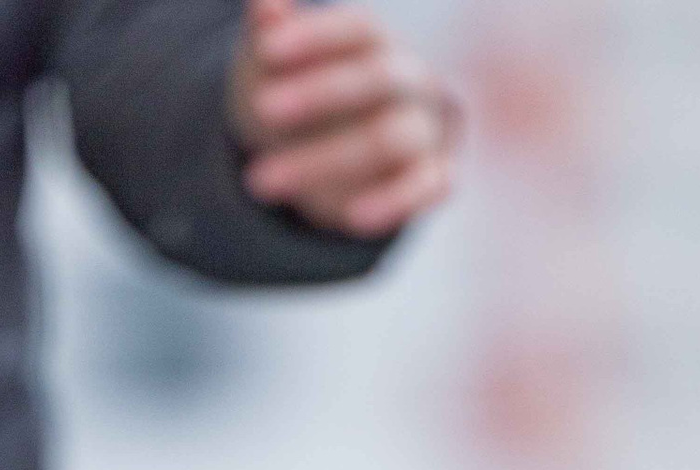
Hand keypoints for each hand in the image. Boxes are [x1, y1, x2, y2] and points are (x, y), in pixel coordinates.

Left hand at [227, 0, 462, 237]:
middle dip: (320, 93)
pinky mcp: (436, 176)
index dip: (316, 36)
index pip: (357, 28)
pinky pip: (428, 187)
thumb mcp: (275, 69)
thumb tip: (263, 6)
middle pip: (379, 77)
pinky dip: (395, 201)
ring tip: (262, 182)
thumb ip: (270, 36)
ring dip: (328, 161)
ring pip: (393, 138)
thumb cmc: (301, 97)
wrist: (330, 161)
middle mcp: (411, 79)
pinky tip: (353, 218)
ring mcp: (426, 128)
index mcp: (377, 42)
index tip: (268, 51)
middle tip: (263, 110)